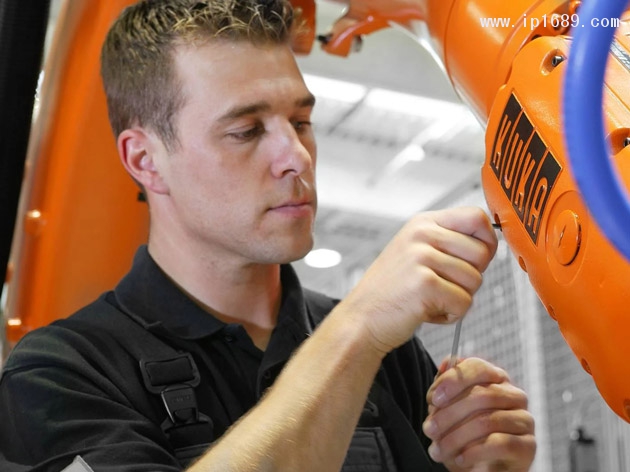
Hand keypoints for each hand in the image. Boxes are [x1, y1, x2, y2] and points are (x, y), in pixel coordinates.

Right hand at [342, 207, 497, 353]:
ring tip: (430, 299)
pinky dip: (450, 315)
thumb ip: (448, 242)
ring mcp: (422, 257)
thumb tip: (491, 243)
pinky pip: (464, 302)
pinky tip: (426, 311)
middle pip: (482, 252)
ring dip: (458, 298)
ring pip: (475, 280)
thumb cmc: (392, 291)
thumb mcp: (416, 252)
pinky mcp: (425, 284)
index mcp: (422, 223)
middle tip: (442, 286)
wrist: (361, 319)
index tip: (475, 260)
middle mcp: (422, 234)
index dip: (486, 242)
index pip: (477, 217)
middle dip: (470, 277)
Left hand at [423, 357, 535, 470]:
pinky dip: (474, 452)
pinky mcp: (527, 446)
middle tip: (429, 429)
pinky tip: (460, 459)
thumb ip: (446, 385)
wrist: (478, 469)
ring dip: (456, 437)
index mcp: (495, 379)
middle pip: (481, 395)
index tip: (433, 399)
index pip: (478, 367)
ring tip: (438, 449)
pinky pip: (500, 444)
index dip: (453, 380)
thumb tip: (447, 362)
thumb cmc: (463, 434)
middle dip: (448, 414)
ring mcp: (524, 420)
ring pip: (488, 421)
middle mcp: (514, 395)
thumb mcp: (447, 409)